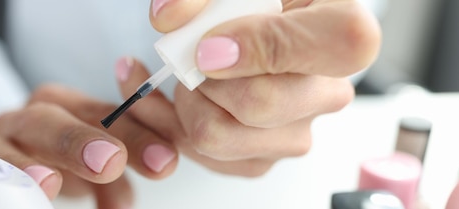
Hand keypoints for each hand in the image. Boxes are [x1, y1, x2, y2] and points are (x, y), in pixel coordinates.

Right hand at [0, 85, 178, 208]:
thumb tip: (125, 203)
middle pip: (66, 117)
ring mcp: (1, 131)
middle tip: (111, 162)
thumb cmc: (44, 162)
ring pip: (23, 130)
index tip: (164, 160)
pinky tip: (27, 186)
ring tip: (53, 179)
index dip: (137, 135)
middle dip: (88, 139)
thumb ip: (109, 184)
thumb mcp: (81, 170)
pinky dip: (5, 173)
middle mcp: (37, 113)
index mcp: (72, 109)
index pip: (109, 116)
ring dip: (38, 154)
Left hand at [129, 0, 380, 175]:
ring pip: (218, 135)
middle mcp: (329, 91)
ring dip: (186, 101)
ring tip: (192, 74)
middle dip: (203, 77)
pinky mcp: (262, 159)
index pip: (336, 44)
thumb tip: (168, 16)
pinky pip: (202, 154)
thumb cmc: (249, 11)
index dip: (265, 45)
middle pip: (258, 104)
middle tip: (194, 53)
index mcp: (343, 30)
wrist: (249, 35)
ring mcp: (297, 131)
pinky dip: (174, 123)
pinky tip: (181, 95)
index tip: (211, 44)